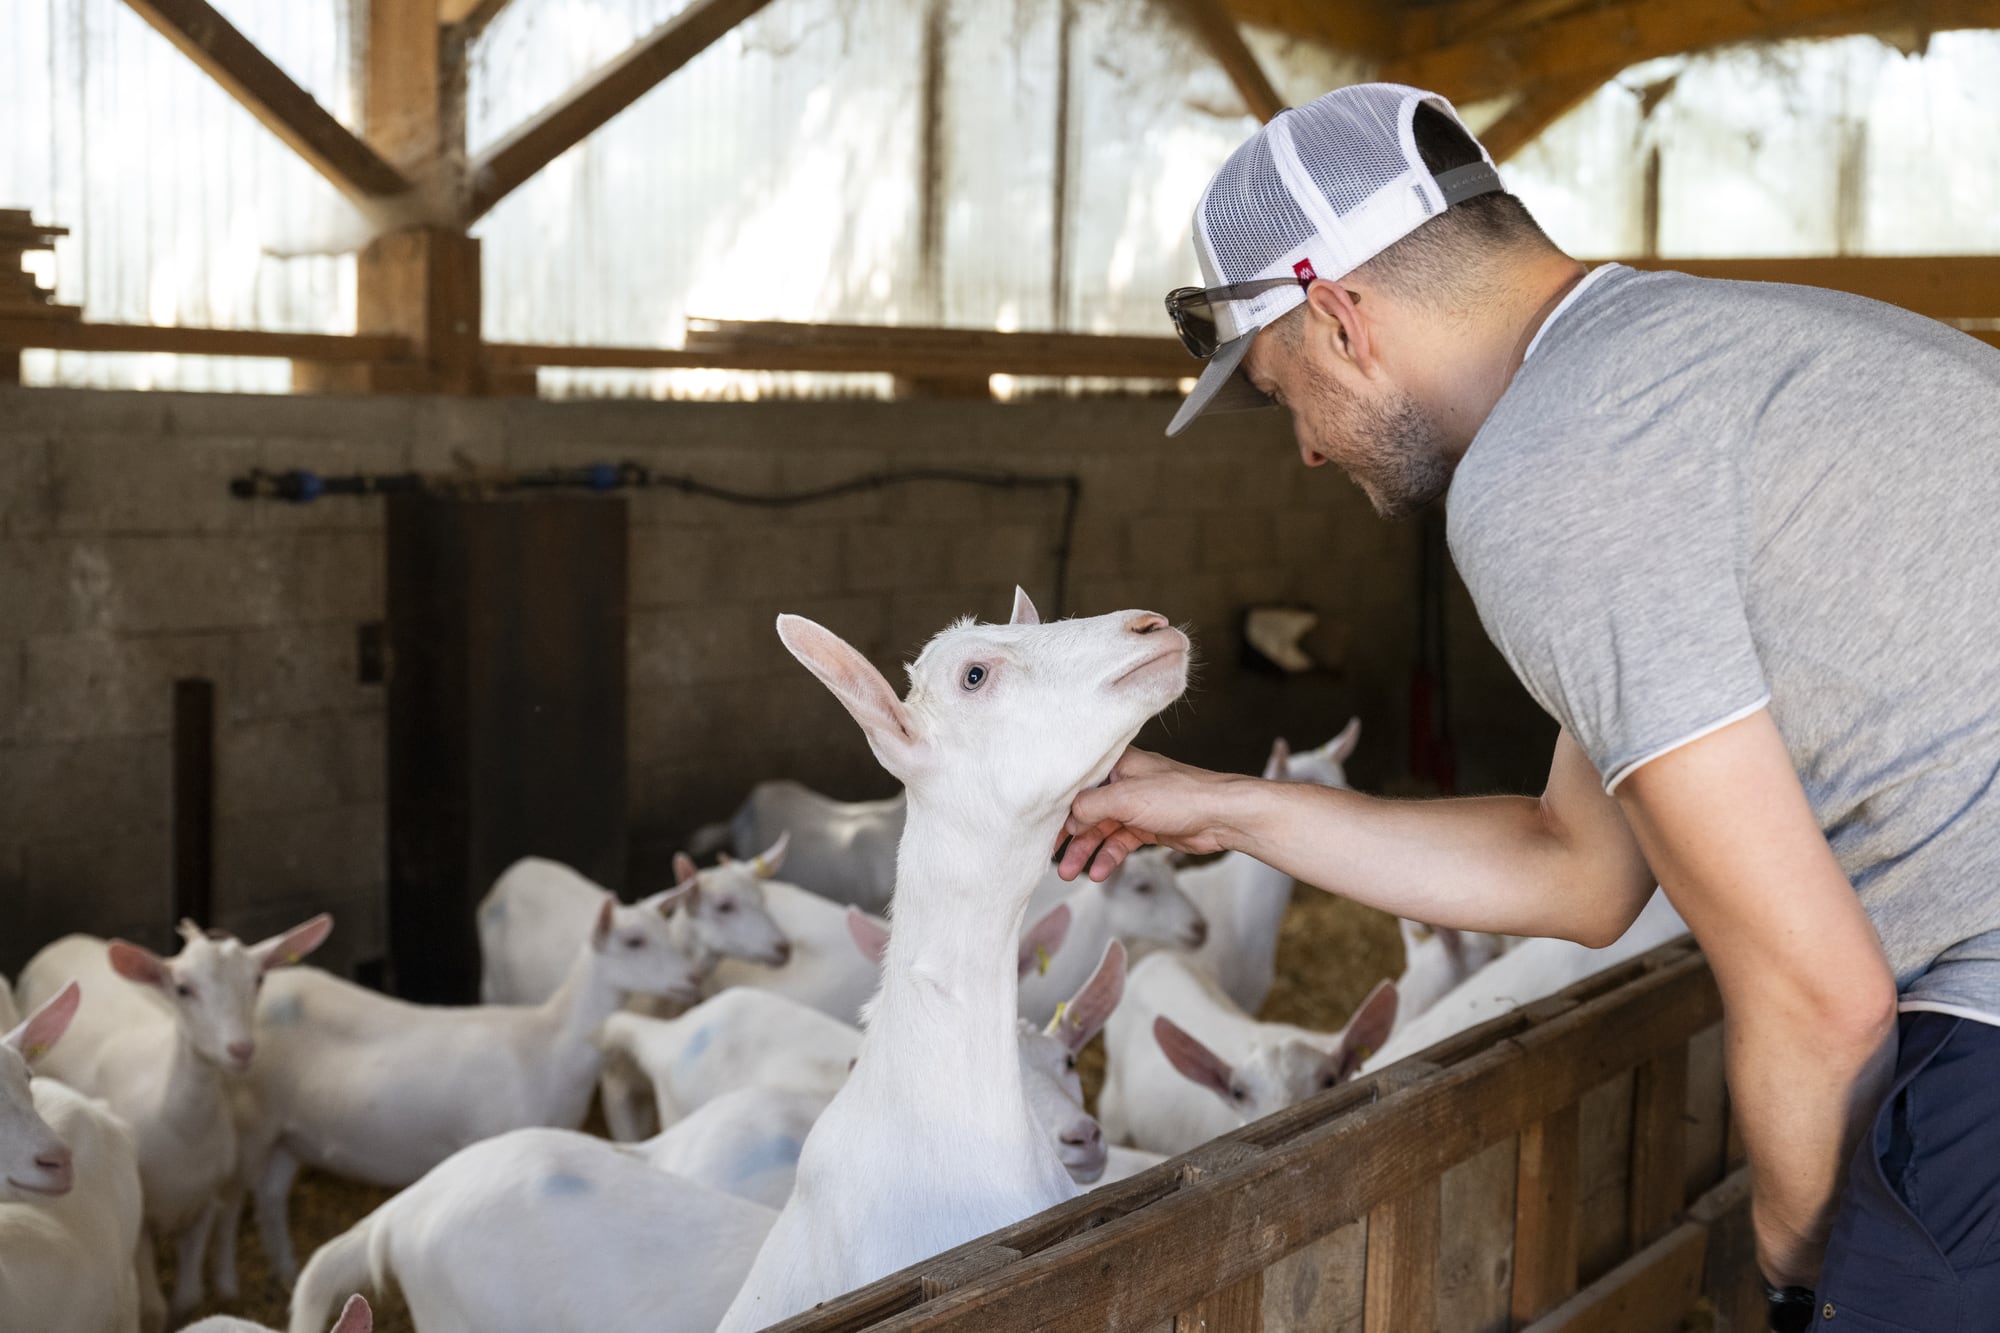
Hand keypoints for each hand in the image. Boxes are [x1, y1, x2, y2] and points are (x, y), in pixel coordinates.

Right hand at [1055, 748, 1244, 880]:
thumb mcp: (1126, 797)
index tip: (1042, 827)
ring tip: (1070, 873)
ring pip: (1101, 829)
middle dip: (1069, 834)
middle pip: (1085, 809)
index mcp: (1116, 764)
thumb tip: (1068, 819)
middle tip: (1052, 857)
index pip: (1077, 783)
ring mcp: (1135, 806)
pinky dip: (1108, 856)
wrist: (1221, 816)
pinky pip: (1119, 842)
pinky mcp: (1146, 826)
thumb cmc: (1181, 795)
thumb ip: (1090, 806)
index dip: (1058, 806)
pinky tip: (1100, 872)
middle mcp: (1123, 782)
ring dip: (1086, 850)